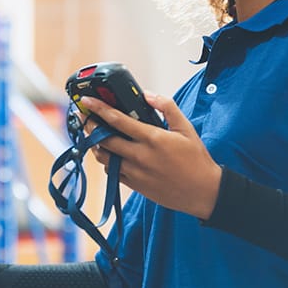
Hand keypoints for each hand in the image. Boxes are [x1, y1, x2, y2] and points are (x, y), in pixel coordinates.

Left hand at [81, 92, 222, 219]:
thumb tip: (147, 95)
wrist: (203, 192)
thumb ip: (167, 107)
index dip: (98, 109)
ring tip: (96, 136)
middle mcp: (140, 156)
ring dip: (97, 145)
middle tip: (84, 118)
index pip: (117, 120)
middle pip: (104, 139)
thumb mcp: (186, 128)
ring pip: (104, 157)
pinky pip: (112, 172)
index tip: (86, 102)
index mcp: (152, 138)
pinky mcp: (135, 186)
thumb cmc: (196, 159)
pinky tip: (112, 155)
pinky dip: (108, 162)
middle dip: (90, 126)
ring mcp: (136, 173)